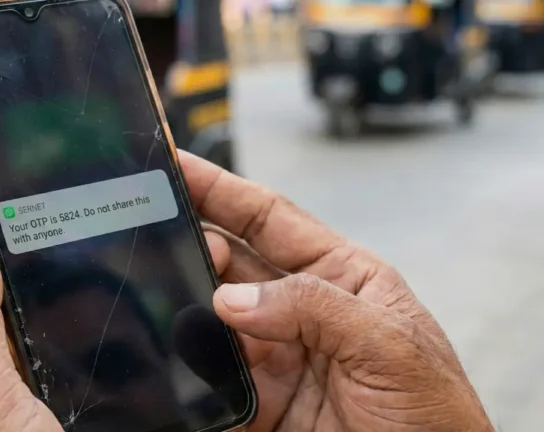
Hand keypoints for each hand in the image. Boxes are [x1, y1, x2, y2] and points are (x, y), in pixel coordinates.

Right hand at [181, 151, 493, 431]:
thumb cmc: (436, 418)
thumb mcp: (392, 346)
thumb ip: (316, 309)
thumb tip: (234, 299)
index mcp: (342, 277)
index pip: (270, 220)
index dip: (223, 190)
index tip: (179, 166)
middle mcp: (302, 310)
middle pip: (233, 263)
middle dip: (196, 243)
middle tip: (161, 232)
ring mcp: (276, 357)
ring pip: (213, 319)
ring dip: (188, 305)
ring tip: (166, 291)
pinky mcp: (258, 404)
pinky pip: (211, 379)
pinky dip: (190, 368)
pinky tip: (179, 356)